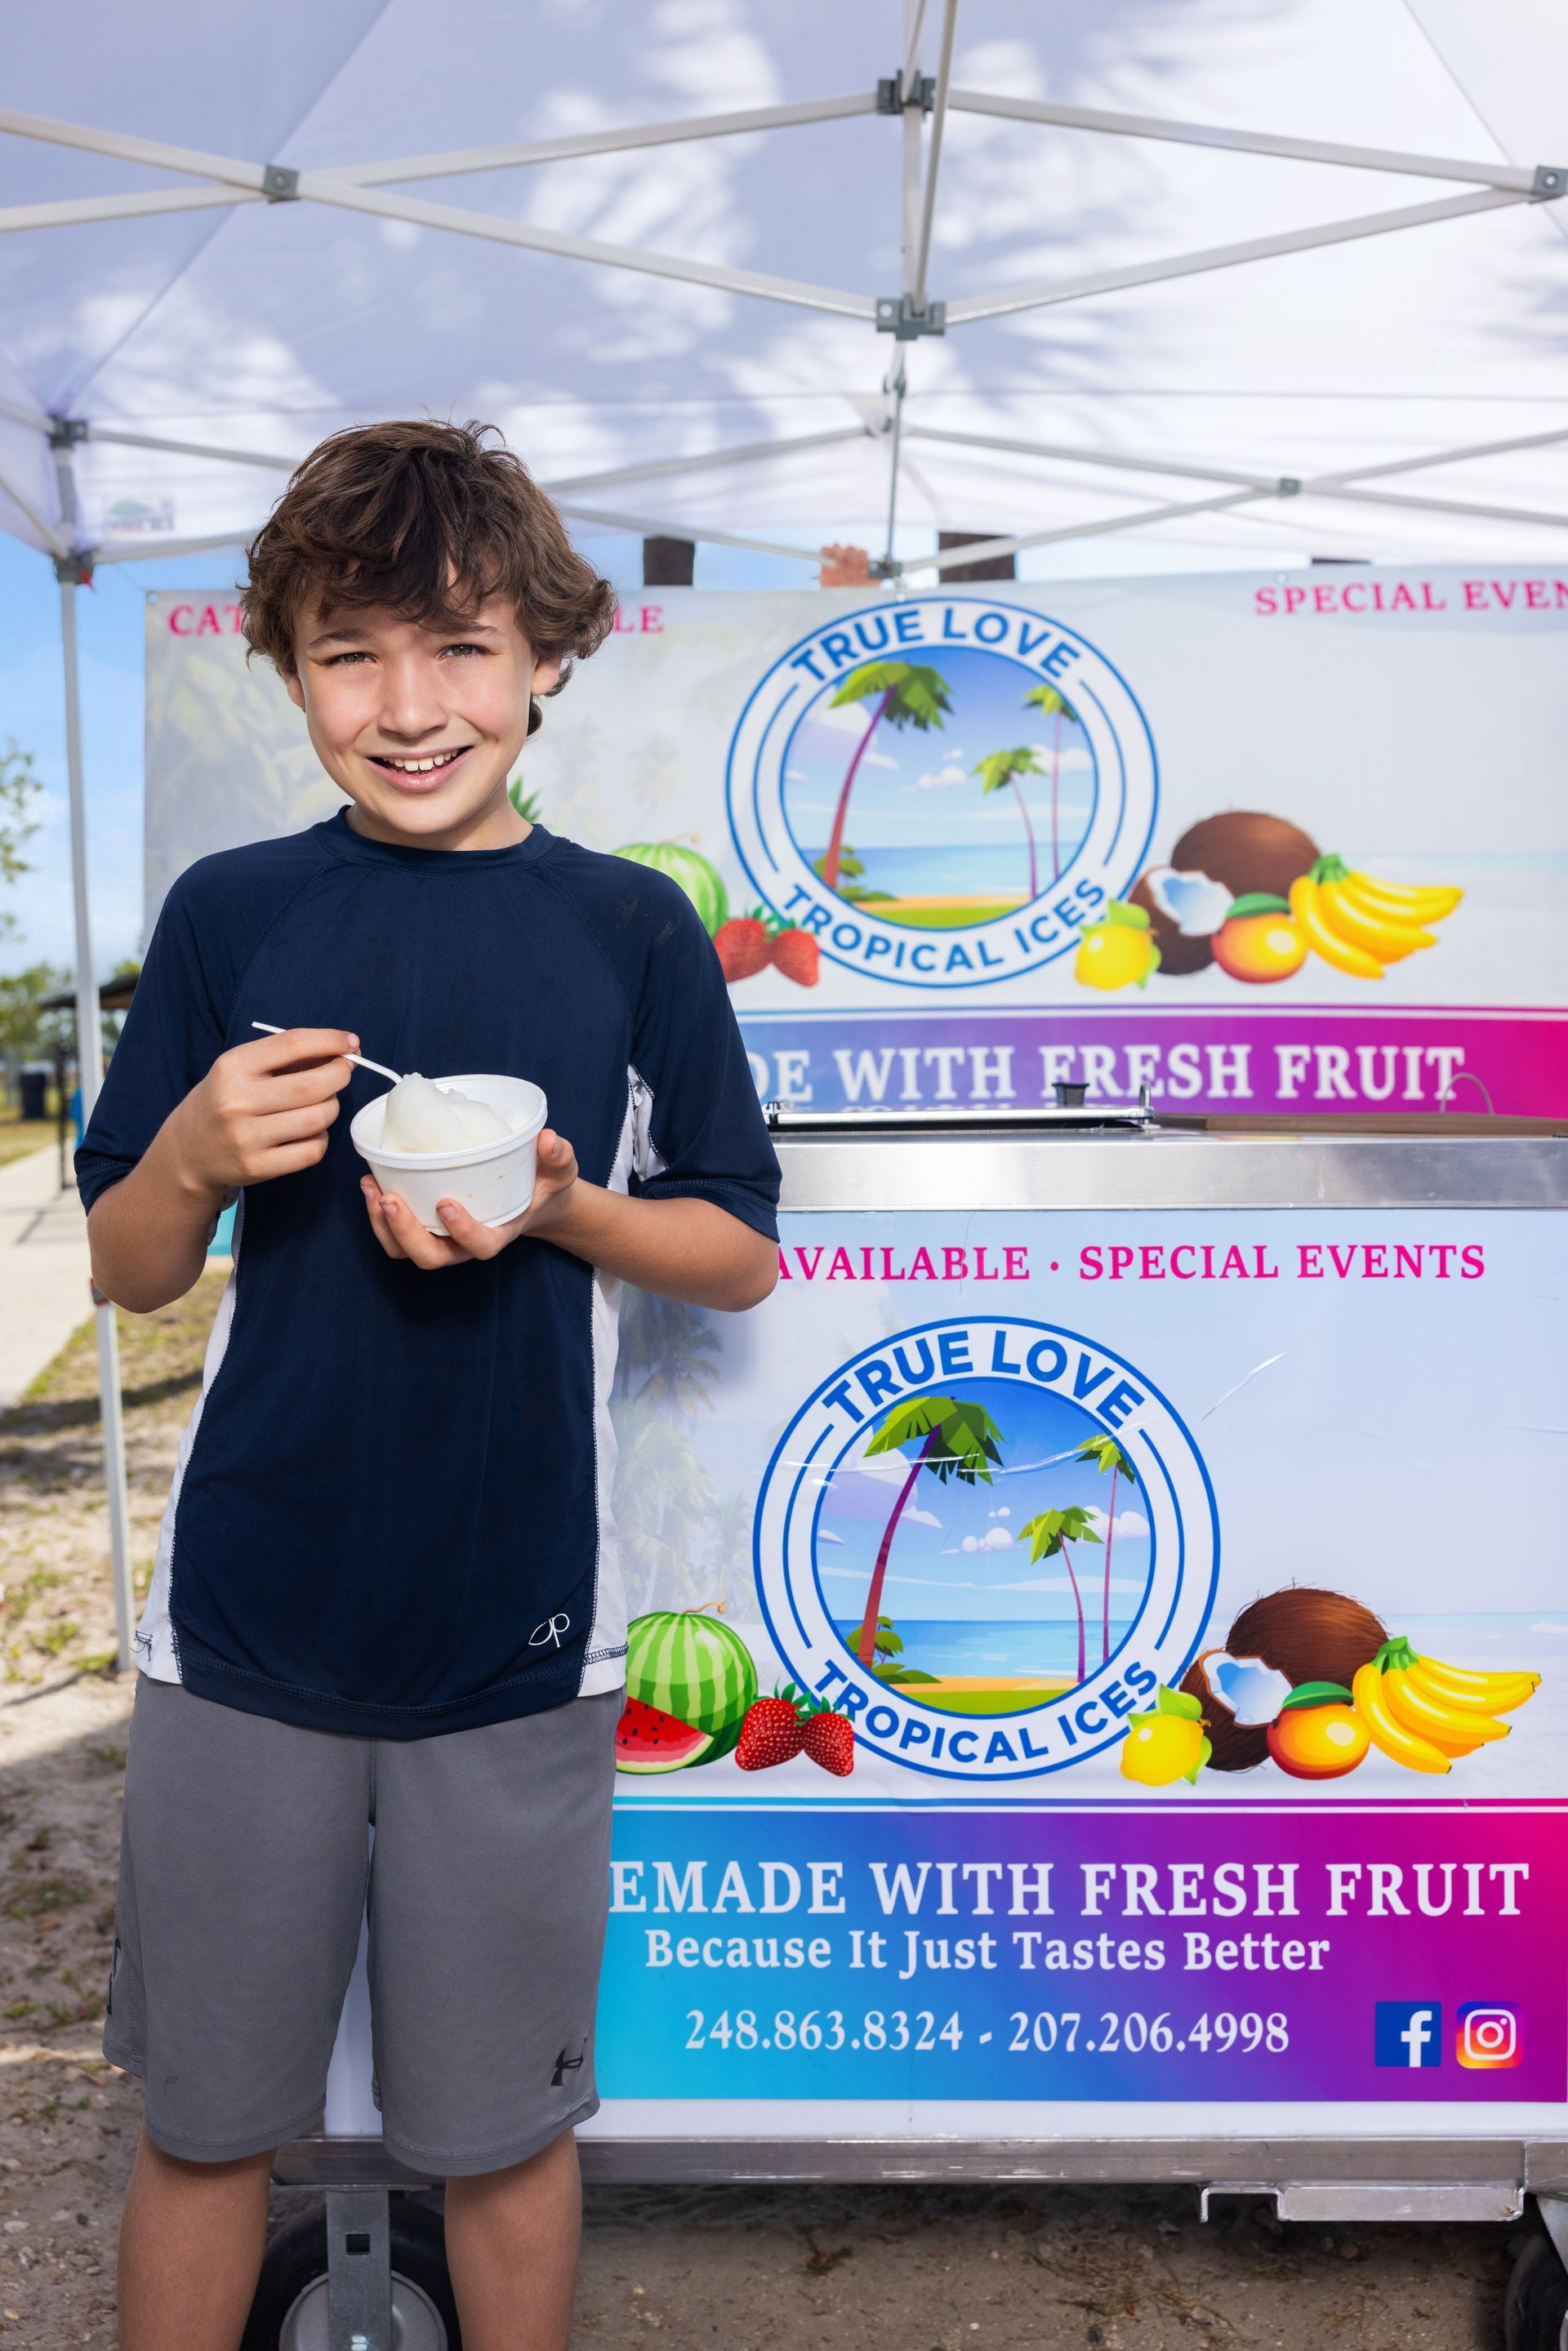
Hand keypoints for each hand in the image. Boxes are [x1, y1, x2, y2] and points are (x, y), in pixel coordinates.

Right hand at [169, 1028, 358, 1197]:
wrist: (188, 1149)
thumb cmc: (225, 1099)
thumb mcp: (242, 1068)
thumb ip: (286, 1057)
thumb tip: (342, 1048)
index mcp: (233, 1066)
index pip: (293, 1044)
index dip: (330, 1040)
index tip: (350, 1042)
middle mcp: (237, 1101)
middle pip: (313, 1085)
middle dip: (339, 1075)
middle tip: (342, 1072)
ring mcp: (246, 1138)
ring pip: (318, 1118)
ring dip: (331, 1107)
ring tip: (321, 1104)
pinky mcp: (258, 1167)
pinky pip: (313, 1150)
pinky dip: (320, 1138)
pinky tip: (309, 1132)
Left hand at [360, 1129, 579, 1268]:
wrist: (531, 1197)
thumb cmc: (543, 1184)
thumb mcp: (559, 1171)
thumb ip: (559, 1158)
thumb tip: (550, 1140)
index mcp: (499, 1233)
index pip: (480, 1246)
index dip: (462, 1232)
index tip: (447, 1204)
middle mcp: (465, 1244)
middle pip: (430, 1257)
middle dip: (405, 1232)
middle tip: (389, 1198)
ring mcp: (442, 1238)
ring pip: (405, 1250)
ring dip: (382, 1224)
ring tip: (372, 1187)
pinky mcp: (424, 1226)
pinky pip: (395, 1233)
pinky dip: (377, 1213)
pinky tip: (372, 1181)